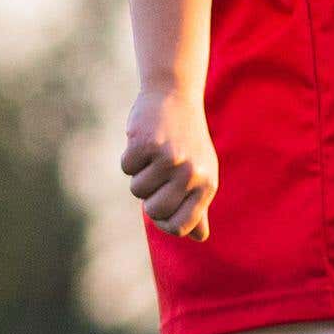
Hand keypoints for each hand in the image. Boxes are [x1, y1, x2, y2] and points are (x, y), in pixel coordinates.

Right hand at [122, 87, 219, 241]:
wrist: (174, 95)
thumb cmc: (187, 140)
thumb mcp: (200, 172)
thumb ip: (198, 206)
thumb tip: (200, 238)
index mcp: (207, 185)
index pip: (180, 227)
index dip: (163, 221)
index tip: (160, 206)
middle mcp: (192, 174)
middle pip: (155, 212)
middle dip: (148, 197)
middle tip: (157, 173)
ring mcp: (170, 159)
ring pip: (137, 190)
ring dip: (139, 173)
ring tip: (154, 152)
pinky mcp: (148, 143)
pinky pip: (126, 167)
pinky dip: (129, 156)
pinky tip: (144, 140)